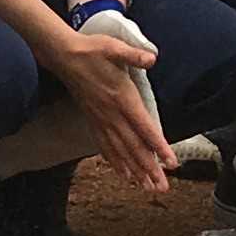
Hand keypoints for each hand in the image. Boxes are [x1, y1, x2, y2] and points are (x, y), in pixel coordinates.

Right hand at [49, 6, 173, 193]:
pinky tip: (123, 173)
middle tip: (162, 188)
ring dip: (134, 170)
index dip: (159, 146)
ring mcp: (101, 120)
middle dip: (149, 168)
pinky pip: (105, 145)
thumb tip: (152, 58)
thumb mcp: (115, 48)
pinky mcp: (93, 120)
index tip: (171, 163)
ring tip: (146, 187)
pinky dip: (115, 161)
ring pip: (120, 151)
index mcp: (122, 99)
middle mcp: (112, 114)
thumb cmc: (91, 51)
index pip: (144, 128)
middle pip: (133, 147)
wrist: (63, 55)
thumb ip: (134, 55)